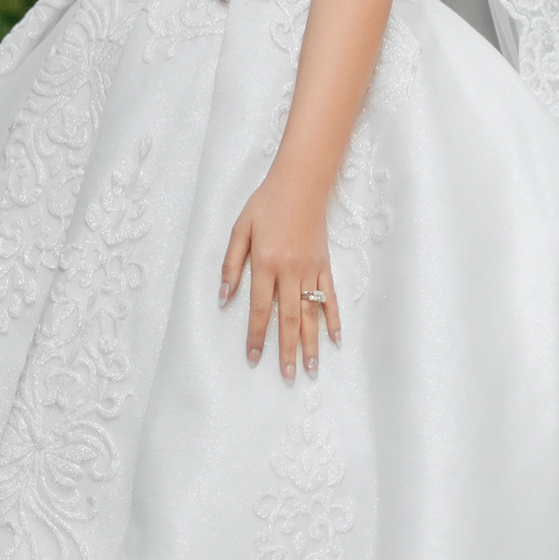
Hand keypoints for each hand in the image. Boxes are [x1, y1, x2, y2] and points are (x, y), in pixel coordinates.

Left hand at [218, 173, 338, 377]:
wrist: (300, 184)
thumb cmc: (266, 204)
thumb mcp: (240, 229)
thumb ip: (231, 264)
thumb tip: (223, 297)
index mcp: (266, 263)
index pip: (259, 308)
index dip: (256, 334)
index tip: (253, 357)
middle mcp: (289, 271)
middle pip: (288, 318)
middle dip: (286, 349)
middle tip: (287, 376)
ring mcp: (310, 269)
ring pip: (311, 313)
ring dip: (310, 342)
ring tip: (310, 367)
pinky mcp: (324, 265)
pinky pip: (330, 296)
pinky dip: (333, 318)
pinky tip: (335, 339)